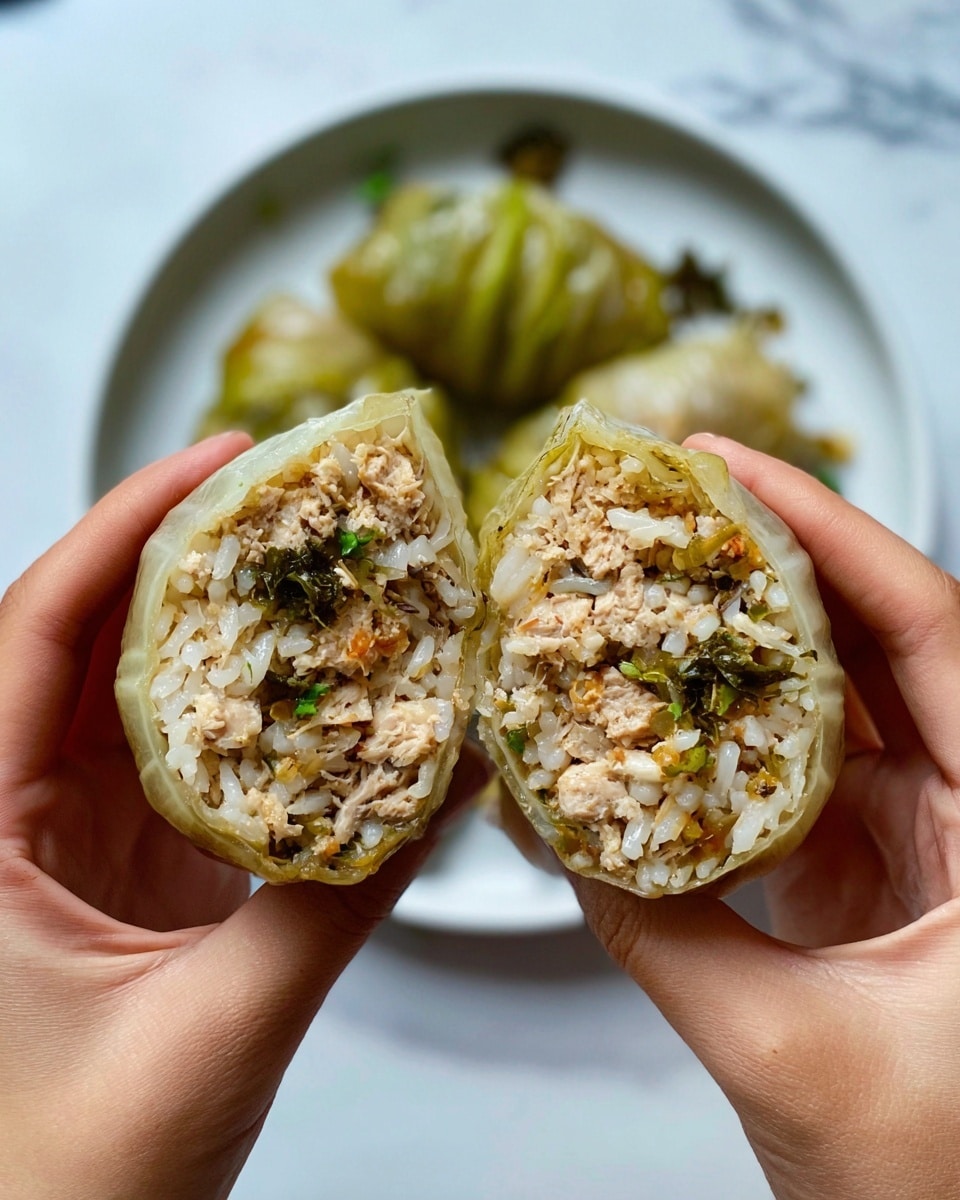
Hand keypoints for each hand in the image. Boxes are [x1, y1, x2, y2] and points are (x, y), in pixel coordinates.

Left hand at [0, 434, 490, 1199]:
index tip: (216, 462)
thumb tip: (442, 798)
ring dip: (217, 630)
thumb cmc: (66, 1186)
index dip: (120, 528)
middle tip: (284, 494)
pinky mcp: (127, 873)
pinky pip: (183, 766)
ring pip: (138, 698)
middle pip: (90, 642)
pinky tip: (312, 692)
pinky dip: (247, 721)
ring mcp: (69, 842)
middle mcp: (8, 816)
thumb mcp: (211, 1035)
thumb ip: (333, 909)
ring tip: (307, 567)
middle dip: (182, 554)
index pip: (32, 633)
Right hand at [574, 435, 959, 1199]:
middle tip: (685, 497)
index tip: (741, 469)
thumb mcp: (786, 1056)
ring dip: (757, 642)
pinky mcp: (881, 871)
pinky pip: (807, 773)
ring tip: (670, 577)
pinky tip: (676, 704)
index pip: (938, 635)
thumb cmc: (940, 1190)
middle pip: (884, 647)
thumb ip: (664, 936)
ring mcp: (932, 841)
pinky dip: (739, 733)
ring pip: (842, 703)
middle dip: (784, 562)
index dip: (838, 536)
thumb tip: (562, 836)